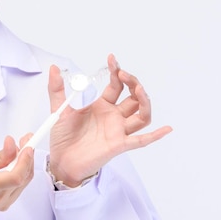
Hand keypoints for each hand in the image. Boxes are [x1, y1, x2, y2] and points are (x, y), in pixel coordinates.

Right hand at [0, 134, 33, 219]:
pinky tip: (17, 161)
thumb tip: (12, 144)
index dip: (25, 160)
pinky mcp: (6, 203)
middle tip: (26, 140)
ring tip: (21, 148)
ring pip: (25, 181)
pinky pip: (20, 186)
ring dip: (26, 163)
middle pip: (23, 177)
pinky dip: (22, 171)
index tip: (27, 145)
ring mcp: (4, 203)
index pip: (15, 176)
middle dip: (28, 156)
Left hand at [48, 54, 171, 186]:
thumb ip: (56, 88)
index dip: (117, 72)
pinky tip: (167, 129)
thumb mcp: (59, 108)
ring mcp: (118, 130)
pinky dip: (156, 135)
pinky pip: (141, 141)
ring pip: (142, 116)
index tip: (112, 59)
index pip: (116, 86)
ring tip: (139, 89)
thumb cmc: (63, 136)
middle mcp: (114, 116)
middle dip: (132, 83)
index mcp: (102, 105)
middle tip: (124, 74)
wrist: (61, 160)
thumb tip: (53, 67)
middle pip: (133, 98)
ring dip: (144, 102)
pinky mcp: (119, 145)